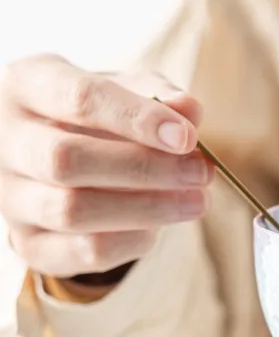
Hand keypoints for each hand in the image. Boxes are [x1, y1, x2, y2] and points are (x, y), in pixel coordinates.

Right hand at [0, 54, 210, 277]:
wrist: (62, 155)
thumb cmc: (100, 114)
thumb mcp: (127, 90)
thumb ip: (157, 95)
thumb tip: (189, 111)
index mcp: (27, 85)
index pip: (78, 98)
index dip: (137, 119)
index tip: (187, 138)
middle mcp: (5, 140)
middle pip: (66, 160)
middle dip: (145, 170)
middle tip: (200, 173)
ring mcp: (9, 196)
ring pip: (72, 211)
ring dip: (147, 209)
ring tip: (195, 201)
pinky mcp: (28, 242)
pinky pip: (81, 251)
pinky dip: (131, 241)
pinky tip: (160, 226)